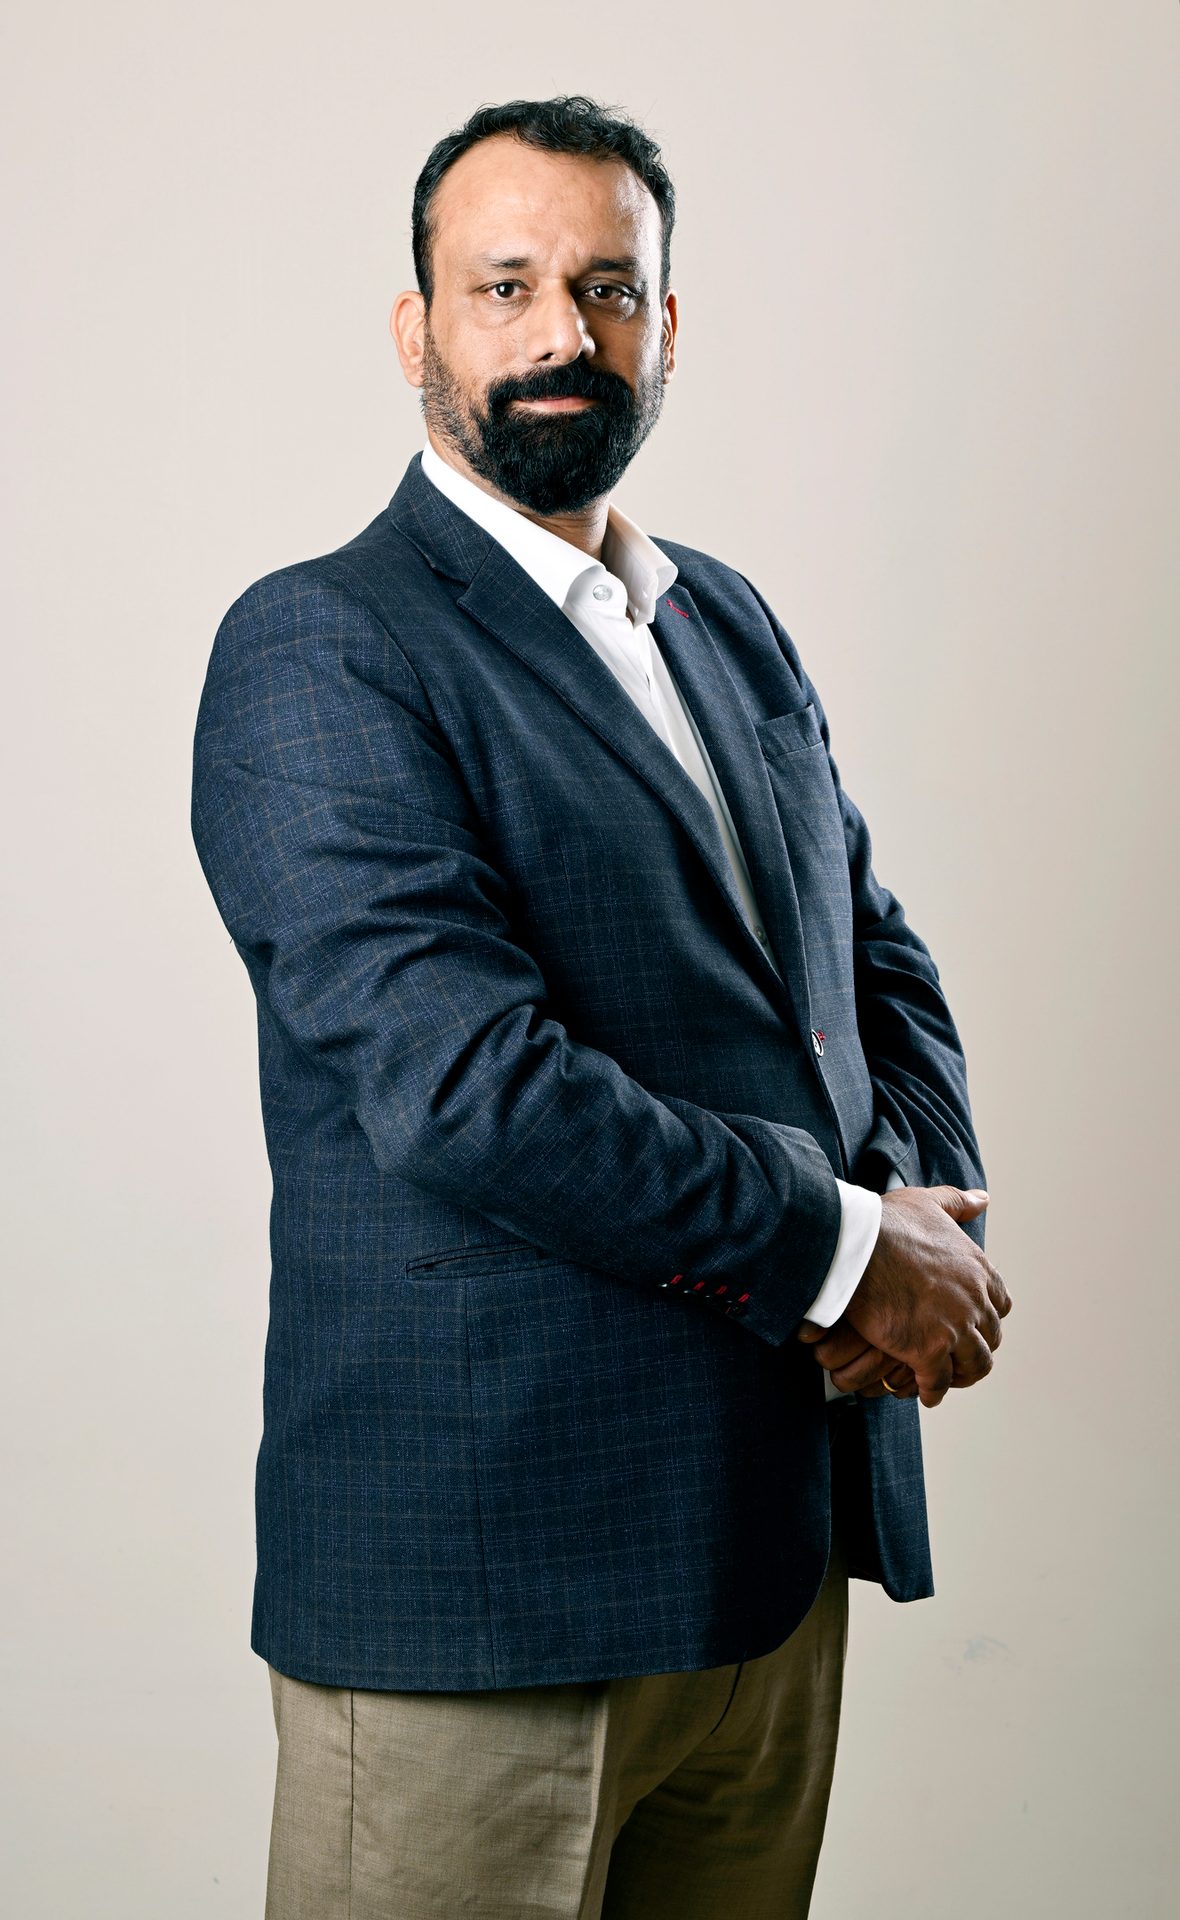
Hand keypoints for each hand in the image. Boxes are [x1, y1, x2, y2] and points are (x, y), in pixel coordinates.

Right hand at [798, 1186, 1009, 1408]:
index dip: (986, 1316)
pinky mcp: (927, 1350)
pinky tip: (924, 1393)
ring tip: (946, 1380)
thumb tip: (983, 1199)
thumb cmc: (887, 1223)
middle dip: (976, 1348)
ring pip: (974, 1365)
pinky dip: (933, 1391)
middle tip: (959, 1356)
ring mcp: (954, 1328)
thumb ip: (957, 1203)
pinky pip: (939, 1382)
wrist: (856, 1246)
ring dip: (961, 1375)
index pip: (1000, 1303)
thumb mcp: (928, 1202)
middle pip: (990, 1337)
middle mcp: (973, 1300)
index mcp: (977, 1269)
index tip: (973, 1323)